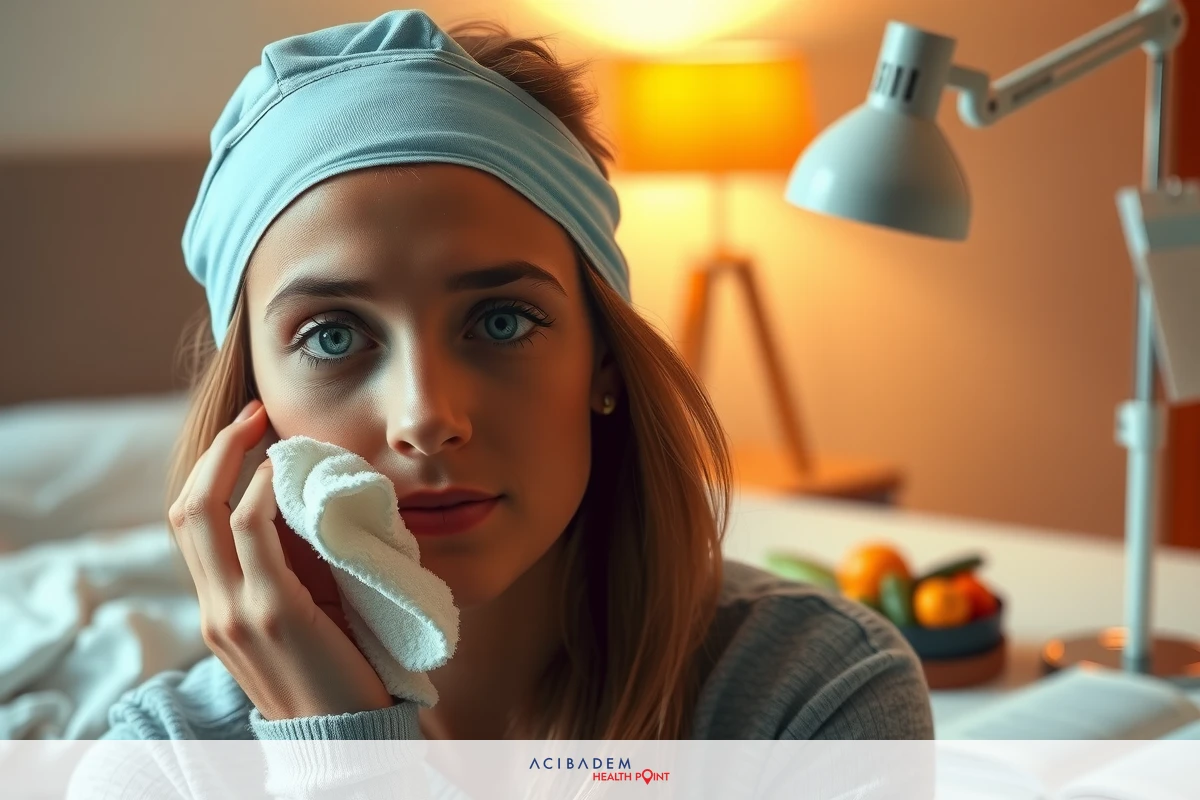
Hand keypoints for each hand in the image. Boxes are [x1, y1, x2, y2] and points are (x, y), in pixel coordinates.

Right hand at [168, 399, 393, 719]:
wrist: (347, 740)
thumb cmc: (336, 674)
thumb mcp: (298, 618)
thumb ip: (287, 572)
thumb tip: (305, 506)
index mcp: (217, 610)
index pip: (188, 526)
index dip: (210, 472)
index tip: (249, 435)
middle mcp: (214, 609)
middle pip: (183, 509)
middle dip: (216, 452)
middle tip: (255, 414)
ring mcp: (237, 612)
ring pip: (204, 513)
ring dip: (234, 458)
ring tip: (270, 429)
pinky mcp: (274, 612)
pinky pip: (252, 534)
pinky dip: (262, 493)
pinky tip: (283, 473)